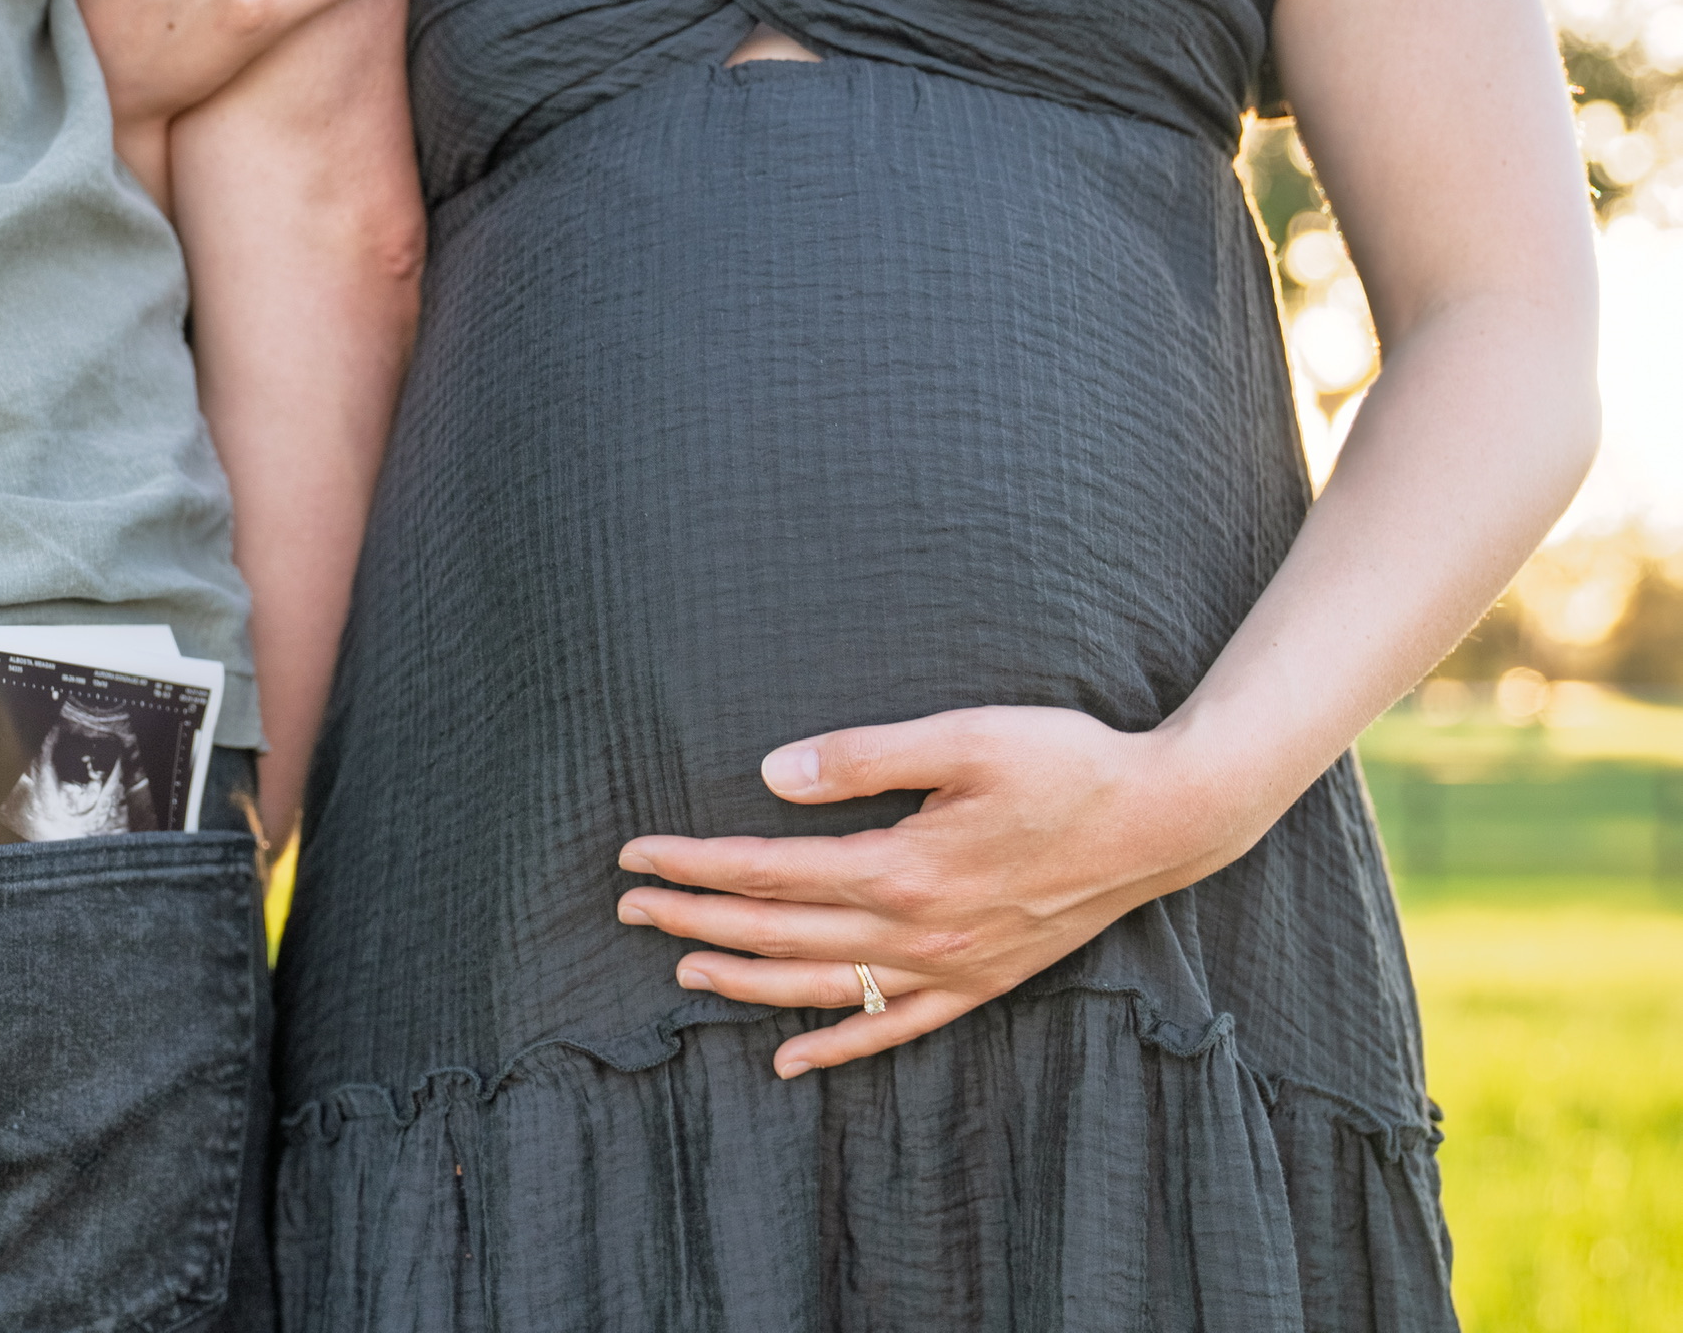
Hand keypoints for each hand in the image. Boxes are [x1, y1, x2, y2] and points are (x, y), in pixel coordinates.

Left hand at [614, 706, 1282, 1078]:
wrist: (1166, 819)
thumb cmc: (1067, 763)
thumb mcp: (964, 736)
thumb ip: (864, 756)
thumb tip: (773, 774)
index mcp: (902, 866)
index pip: (768, 871)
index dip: (695, 864)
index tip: (637, 856)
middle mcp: (918, 931)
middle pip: (777, 933)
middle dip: (693, 920)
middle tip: (629, 907)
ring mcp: (949, 968)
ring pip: (821, 988)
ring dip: (743, 981)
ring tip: (682, 969)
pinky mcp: (979, 985)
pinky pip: (892, 1030)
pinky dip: (835, 1048)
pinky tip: (789, 1059)